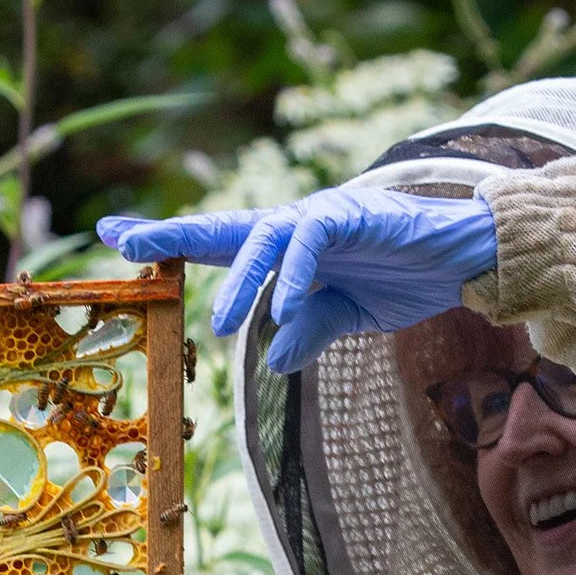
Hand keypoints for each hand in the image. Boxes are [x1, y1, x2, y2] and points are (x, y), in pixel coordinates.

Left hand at [98, 188, 496, 373]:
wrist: (460, 258)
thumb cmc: (403, 278)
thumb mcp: (345, 317)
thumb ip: (307, 331)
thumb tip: (272, 359)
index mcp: (284, 249)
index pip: (217, 243)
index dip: (167, 242)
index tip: (115, 240)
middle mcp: (293, 226)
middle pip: (221, 227)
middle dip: (170, 233)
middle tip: (122, 241)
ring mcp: (320, 217)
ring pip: (262, 237)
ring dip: (238, 281)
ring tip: (220, 323)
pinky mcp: (352, 215)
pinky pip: (311, 241)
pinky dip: (293, 277)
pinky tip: (282, 311)